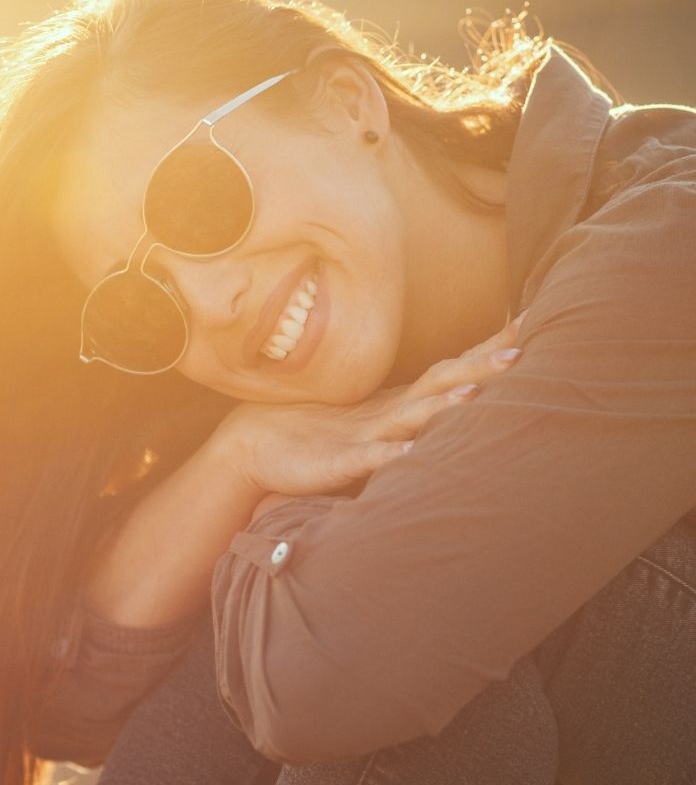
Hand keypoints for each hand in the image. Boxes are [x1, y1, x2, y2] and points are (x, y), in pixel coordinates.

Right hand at [219, 314, 525, 501]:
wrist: (254, 446)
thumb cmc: (318, 436)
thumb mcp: (373, 425)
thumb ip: (410, 415)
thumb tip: (457, 404)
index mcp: (398, 402)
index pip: (451, 368)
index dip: (488, 347)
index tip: (530, 322)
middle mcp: (387, 411)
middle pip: (440, 383)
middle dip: (480, 368)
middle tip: (521, 350)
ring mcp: (364, 434)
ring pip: (409, 417)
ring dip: (442, 407)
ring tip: (473, 397)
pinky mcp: (339, 462)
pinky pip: (368, 460)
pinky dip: (392, 456)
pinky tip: (411, 456)